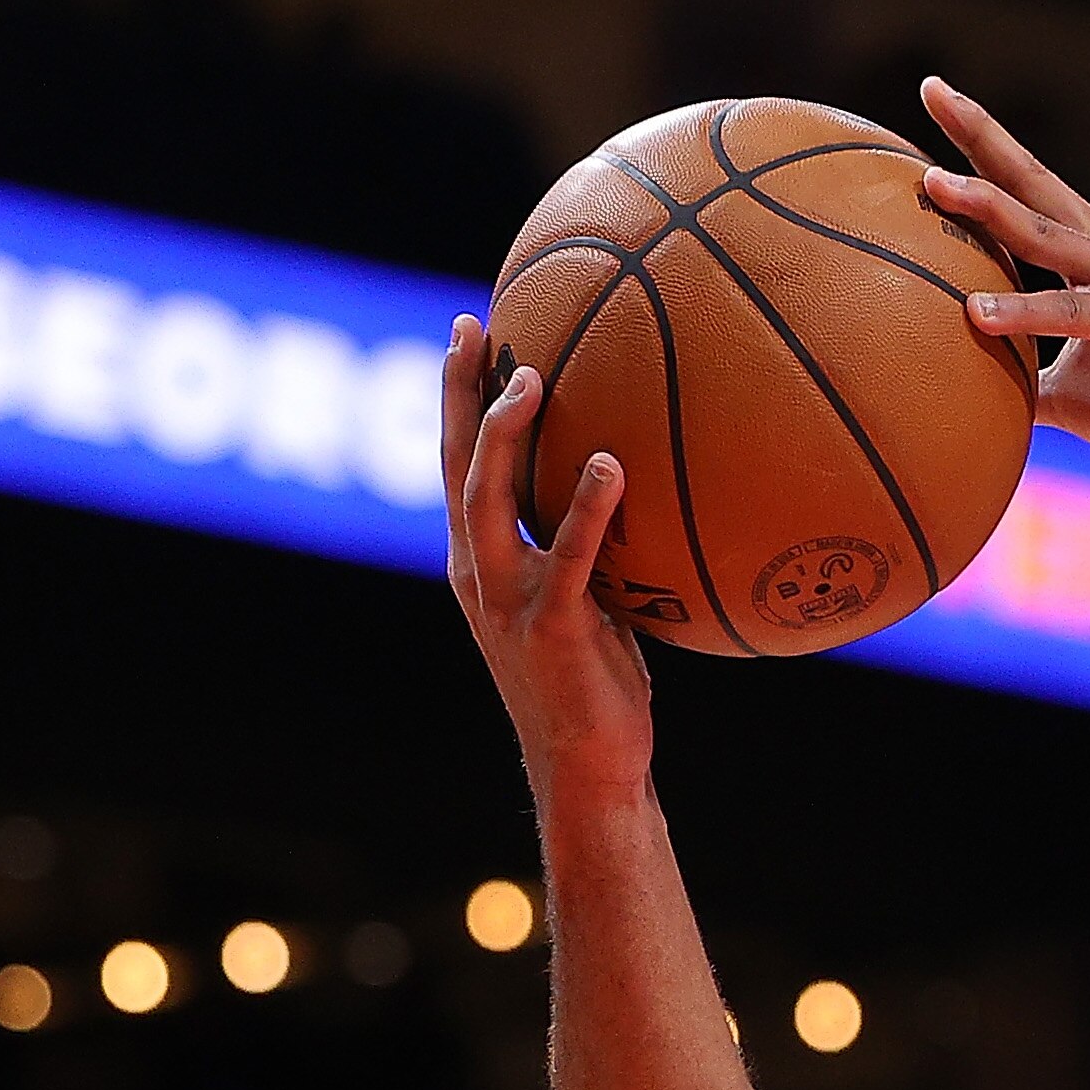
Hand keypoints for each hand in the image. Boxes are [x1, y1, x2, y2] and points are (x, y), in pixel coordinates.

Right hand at [442, 315, 651, 803]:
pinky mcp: (552, 625)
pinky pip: (568, 554)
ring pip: (487, 499)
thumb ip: (587, 549)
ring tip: (529, 375)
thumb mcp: (583, 602)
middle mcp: (477, 572)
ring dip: (502, 434)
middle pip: (452, 464)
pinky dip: (587, 507)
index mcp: (477, 562)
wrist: (588, 763)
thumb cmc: (596, 684)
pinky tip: (611, 464)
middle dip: (455, 392)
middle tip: (470, 326)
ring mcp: (508, 599)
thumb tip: (636, 490)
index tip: (467, 334)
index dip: (454, 399)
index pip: (455, 465)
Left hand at [918, 76, 1089, 471]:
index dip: (983, 145)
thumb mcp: (1072, 391)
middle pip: (1033, 182)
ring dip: (989, 205)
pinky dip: (1021, 311)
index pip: (1028, 189)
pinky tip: (974, 311)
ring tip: (935, 183)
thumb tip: (968, 396)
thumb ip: (1022, 378)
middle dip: (981, 134)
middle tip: (935, 90)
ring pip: (1043, 233)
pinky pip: (1068, 313)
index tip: (939, 98)